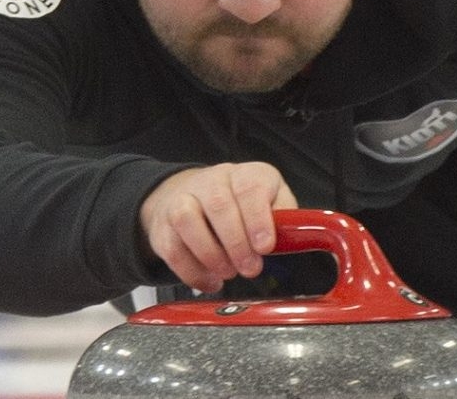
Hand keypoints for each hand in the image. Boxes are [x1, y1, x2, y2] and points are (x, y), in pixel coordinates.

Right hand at [139, 162, 297, 291]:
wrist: (190, 194)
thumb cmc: (241, 204)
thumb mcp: (271, 202)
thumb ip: (284, 218)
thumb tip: (292, 241)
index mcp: (245, 174)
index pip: (250, 187)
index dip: (258, 217)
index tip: (265, 246)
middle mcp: (213, 180)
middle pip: (218, 204)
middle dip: (236, 243)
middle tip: (249, 269)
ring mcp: (183, 199)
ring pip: (187, 219)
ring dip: (210, 254)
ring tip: (227, 273)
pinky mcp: (163, 223)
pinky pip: (171, 247)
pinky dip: (191, 271)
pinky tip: (210, 281)